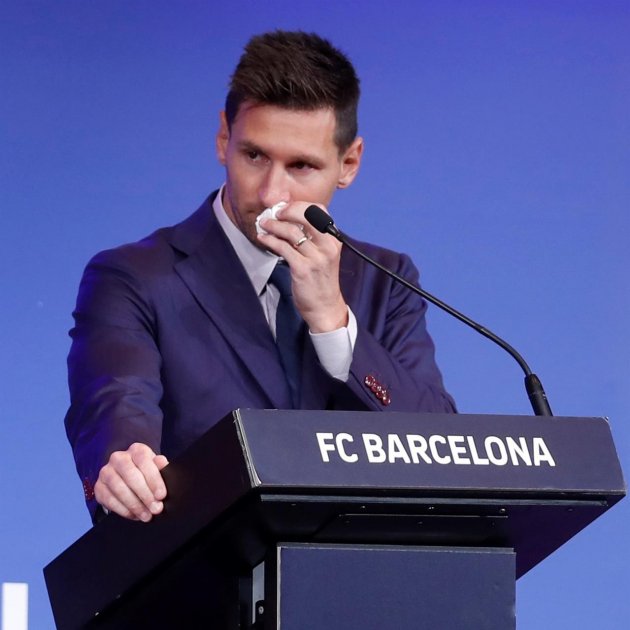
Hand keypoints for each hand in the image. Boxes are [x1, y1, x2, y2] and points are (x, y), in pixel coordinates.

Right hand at [94, 442, 168, 521]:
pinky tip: (134, 515)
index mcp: (136, 450)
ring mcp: (106, 472)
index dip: (153, 479)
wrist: (129, 479)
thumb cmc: (146, 473)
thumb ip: (161, 467)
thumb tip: (162, 463)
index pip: (144, 460)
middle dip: (145, 494)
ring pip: (118, 488)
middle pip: (130, 475)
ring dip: (134, 504)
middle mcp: (118, 458)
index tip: (161, 495)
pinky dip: (123, 509)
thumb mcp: (156, 468)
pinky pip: (109, 499)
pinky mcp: (99, 487)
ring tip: (146, 515)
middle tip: (155, 509)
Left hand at [257, 202, 348, 332]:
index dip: (299, 205)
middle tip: (273, 213)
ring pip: (291, 231)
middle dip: (286, 211)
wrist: (325, 307)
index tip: (285, 208)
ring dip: (273, 225)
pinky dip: (270, 240)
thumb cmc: (321, 280)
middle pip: (307, 215)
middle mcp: (327, 246)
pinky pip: (283, 248)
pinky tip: (263, 238)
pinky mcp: (302, 269)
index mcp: (333, 239)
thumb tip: (290, 220)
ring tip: (264, 224)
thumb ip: (313, 238)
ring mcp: (316, 258)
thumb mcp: (324, 255)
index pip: (320, 210)